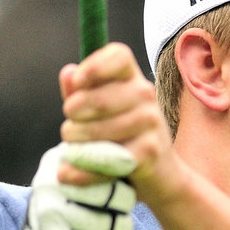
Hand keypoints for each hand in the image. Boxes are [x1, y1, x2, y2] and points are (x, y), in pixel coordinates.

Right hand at [2, 141, 136, 229]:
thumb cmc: (62, 219)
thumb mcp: (69, 184)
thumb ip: (95, 167)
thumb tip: (132, 158)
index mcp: (55, 162)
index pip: (106, 160)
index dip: (123, 180)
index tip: (125, 191)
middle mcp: (50, 185)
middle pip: (116, 194)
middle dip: (125, 208)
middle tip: (118, 216)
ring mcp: (54, 215)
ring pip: (117, 223)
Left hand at [59, 43, 180, 205]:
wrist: (161, 173)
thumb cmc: (123, 136)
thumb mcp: (101, 111)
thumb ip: (80, 93)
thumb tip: (68, 73)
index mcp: (132, 77)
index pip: (119, 56)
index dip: (94, 66)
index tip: (77, 82)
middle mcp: (145, 94)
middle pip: (98, 99)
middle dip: (73, 117)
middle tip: (68, 129)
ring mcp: (150, 122)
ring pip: (97, 131)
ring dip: (75, 144)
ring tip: (75, 150)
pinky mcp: (148, 152)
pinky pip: (104, 160)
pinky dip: (80, 171)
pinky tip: (69, 173)